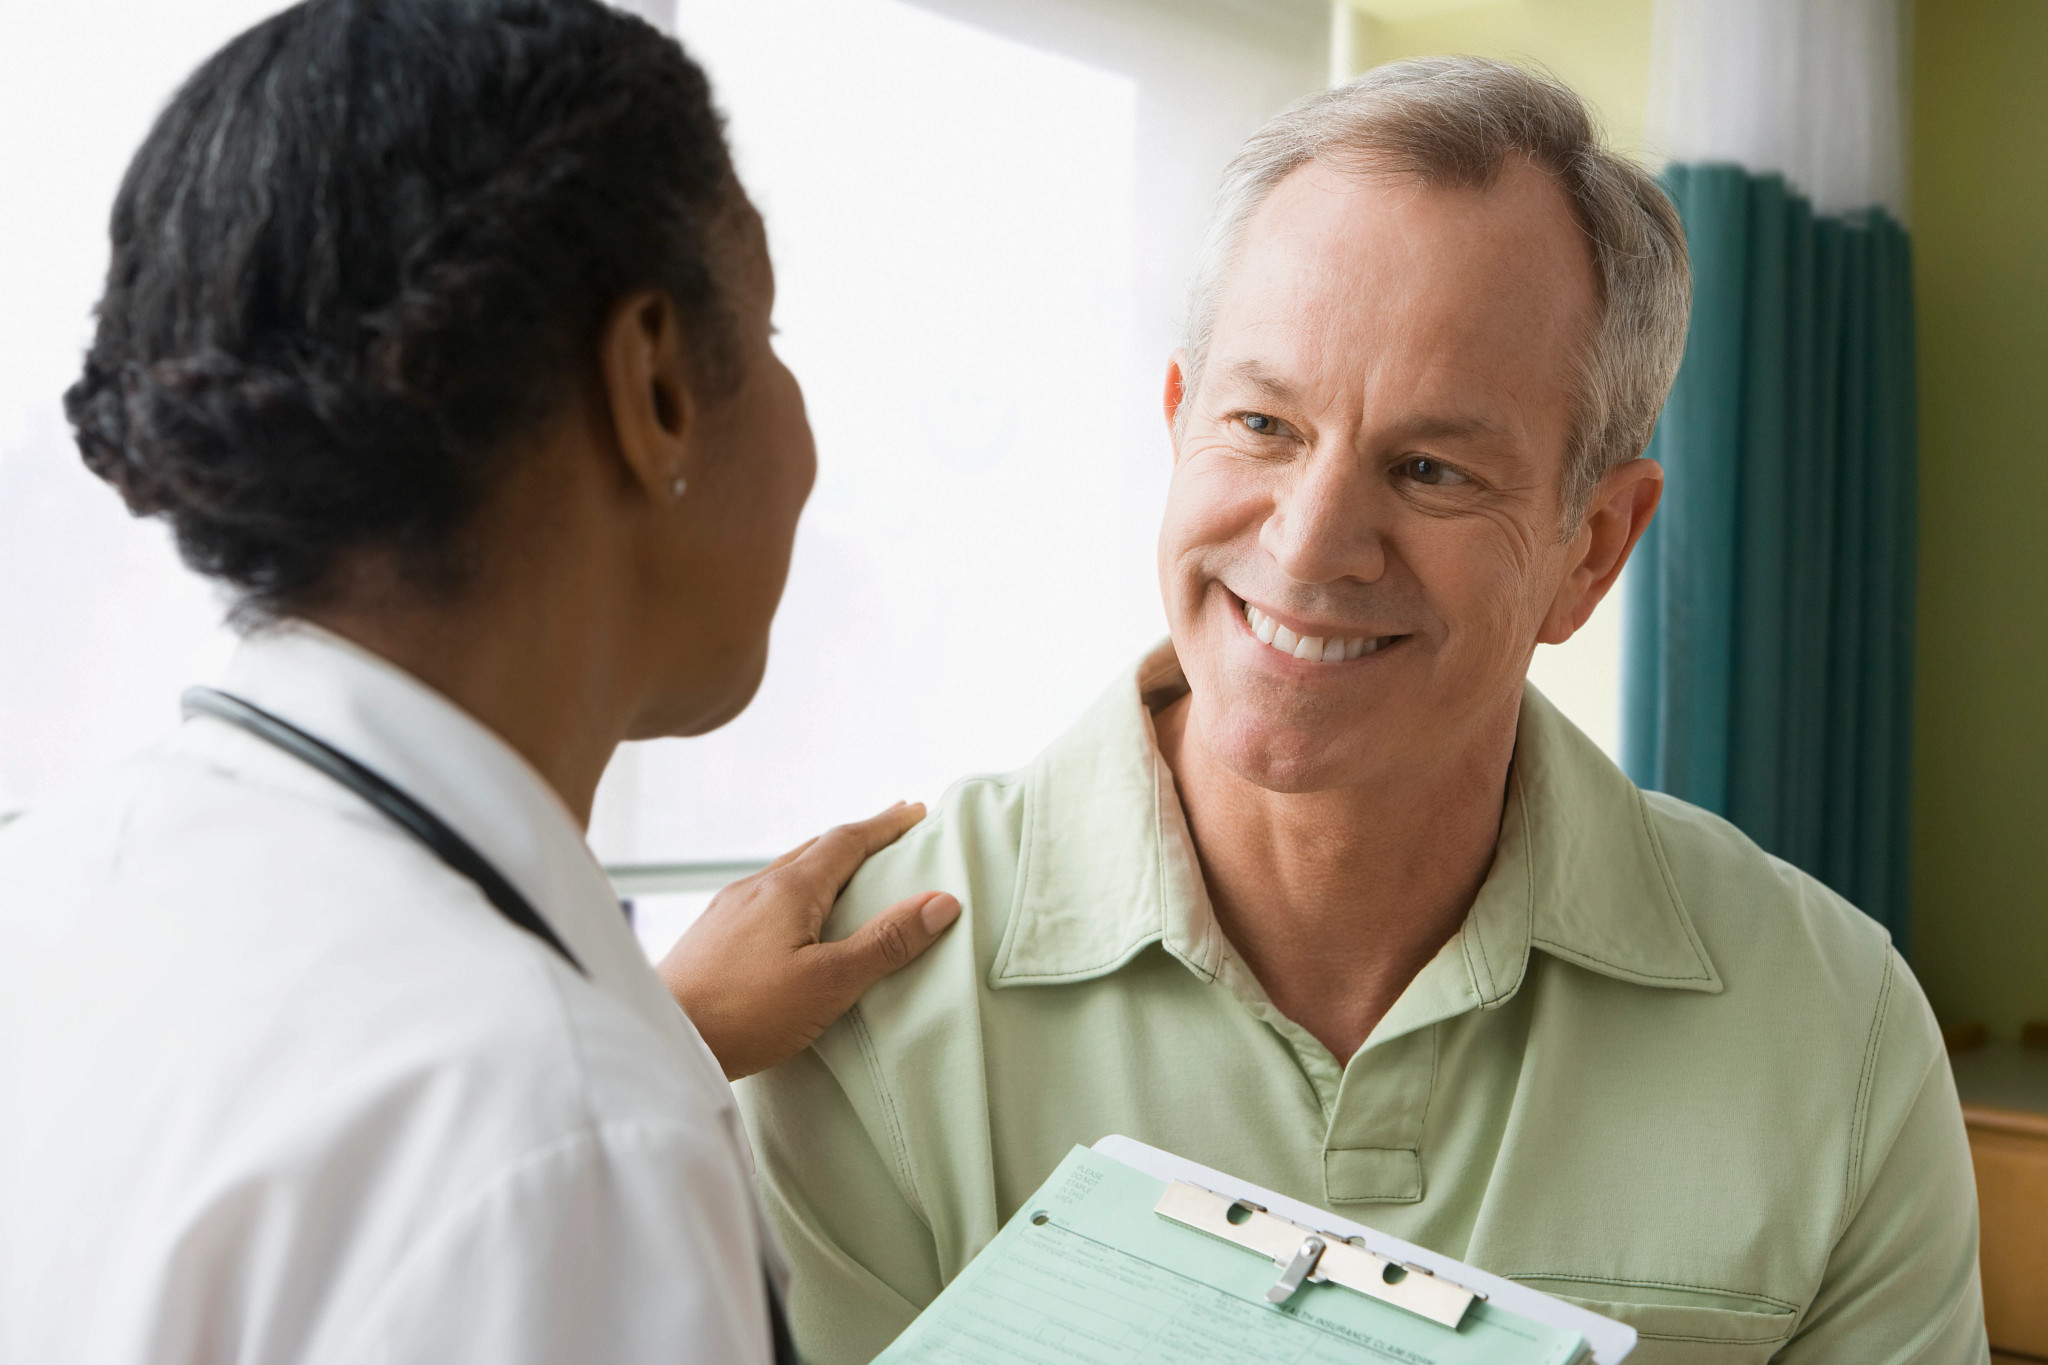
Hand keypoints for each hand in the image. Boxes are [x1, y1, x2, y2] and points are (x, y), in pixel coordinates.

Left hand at [656, 802, 960, 1079]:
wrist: (663, 1038)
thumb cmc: (746, 1014)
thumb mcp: (830, 982)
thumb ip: (886, 943)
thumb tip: (942, 901)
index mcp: (789, 888)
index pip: (847, 841)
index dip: (885, 825)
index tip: (915, 811)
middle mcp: (756, 886)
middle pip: (815, 848)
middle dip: (857, 838)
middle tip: (891, 832)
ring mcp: (728, 908)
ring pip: (786, 871)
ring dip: (823, 862)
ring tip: (848, 870)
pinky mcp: (711, 934)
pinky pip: (765, 896)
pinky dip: (796, 890)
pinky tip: (793, 916)